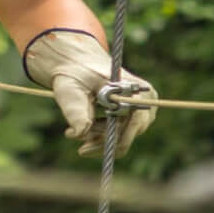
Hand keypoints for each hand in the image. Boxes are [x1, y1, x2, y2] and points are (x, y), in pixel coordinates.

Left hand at [23, 29, 157, 156]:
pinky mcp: (137, 111)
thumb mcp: (68, 89)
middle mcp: (145, 98)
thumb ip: (74, 110)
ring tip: (72, 132)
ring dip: (99, 136)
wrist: (78, 62)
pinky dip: (103, 132)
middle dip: (99, 138)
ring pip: (124, 134)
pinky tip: (84, 129)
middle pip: (128, 132)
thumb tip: (80, 133)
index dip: (113, 140)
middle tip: (71, 136)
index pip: (134, 122)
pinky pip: (122, 131)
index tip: (83, 150)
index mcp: (134, 89)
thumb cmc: (73, 74)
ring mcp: (143, 106)